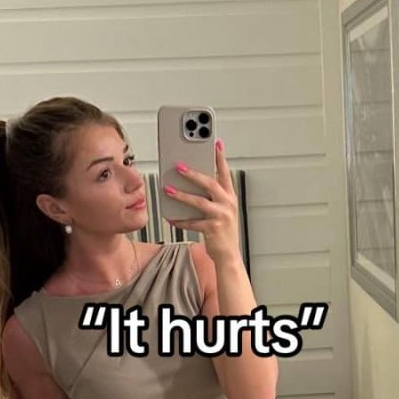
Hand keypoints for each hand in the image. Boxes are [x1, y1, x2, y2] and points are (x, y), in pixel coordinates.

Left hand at [164, 139, 240, 263]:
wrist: (228, 255)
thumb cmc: (223, 231)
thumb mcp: (222, 210)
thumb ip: (212, 196)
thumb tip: (193, 181)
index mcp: (230, 197)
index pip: (225, 173)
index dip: (220, 157)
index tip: (215, 143)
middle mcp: (227, 204)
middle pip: (210, 184)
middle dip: (194, 174)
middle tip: (179, 166)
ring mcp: (221, 216)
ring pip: (200, 202)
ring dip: (182, 195)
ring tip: (168, 189)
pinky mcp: (213, 229)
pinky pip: (193, 222)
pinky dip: (181, 220)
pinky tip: (171, 217)